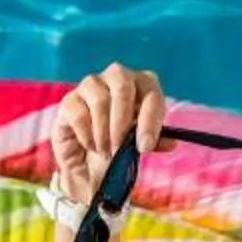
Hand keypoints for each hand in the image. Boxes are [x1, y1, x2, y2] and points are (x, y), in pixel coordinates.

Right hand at [50, 63, 168, 205]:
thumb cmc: (120, 147)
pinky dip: (87, 136)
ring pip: (100, 100)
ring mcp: (90, 86)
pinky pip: (79, 114)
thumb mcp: (141, 146)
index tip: (144, 147)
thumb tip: (172, 142)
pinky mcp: (69, 101)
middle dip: (122, 121)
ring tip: (106, 151)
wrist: (89, 164)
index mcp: (141, 84)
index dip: (149, 120)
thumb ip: (155, 141)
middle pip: (122, 85)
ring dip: (104, 133)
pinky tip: (91, 146)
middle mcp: (116, 77)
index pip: (151, 92)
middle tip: (120, 147)